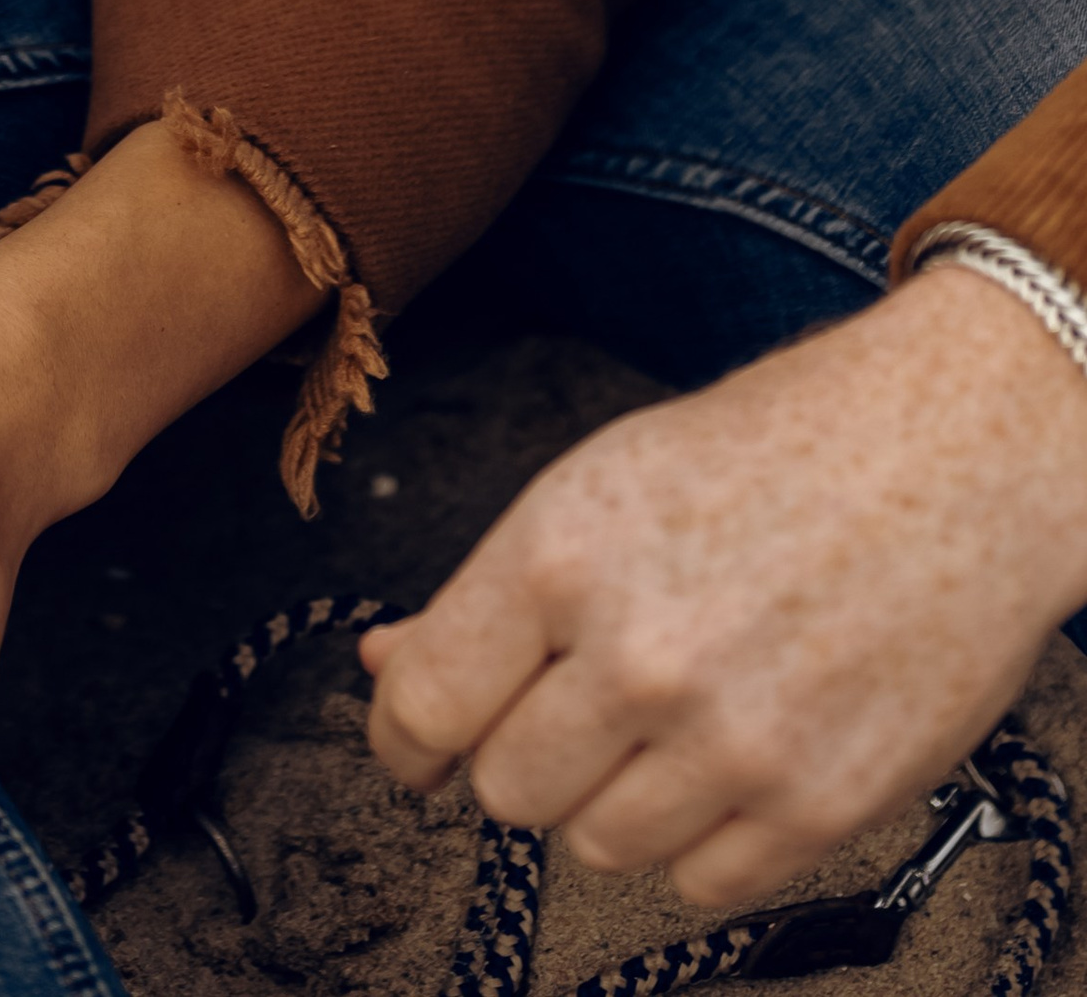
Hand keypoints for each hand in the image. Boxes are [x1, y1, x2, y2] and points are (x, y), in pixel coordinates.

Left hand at [363, 265, 1086, 907]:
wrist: (949, 458)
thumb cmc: (766, 453)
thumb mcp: (600, 485)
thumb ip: (492, 596)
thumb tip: (386, 663)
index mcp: (562, 556)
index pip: (427, 704)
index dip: (403, 738)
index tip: (412, 748)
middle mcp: (638, 659)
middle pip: (507, 790)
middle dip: (524, 752)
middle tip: (573, 704)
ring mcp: (732, 743)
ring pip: (596, 845)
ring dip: (612, 798)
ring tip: (667, 718)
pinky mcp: (820, 807)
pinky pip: (699, 882)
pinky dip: (700, 837)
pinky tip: (729, 757)